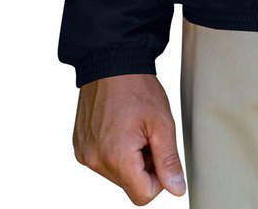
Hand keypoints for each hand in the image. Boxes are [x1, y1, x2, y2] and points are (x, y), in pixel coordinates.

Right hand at [73, 73, 186, 203]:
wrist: (111, 61)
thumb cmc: (137, 87)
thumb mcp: (162, 123)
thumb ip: (169, 161)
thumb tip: (177, 189)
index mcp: (117, 157)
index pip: (143, 195)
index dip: (159, 178)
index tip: (161, 153)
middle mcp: (95, 160)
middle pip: (130, 184)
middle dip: (144, 165)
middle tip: (148, 134)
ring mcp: (84, 154)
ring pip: (117, 174)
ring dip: (130, 158)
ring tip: (133, 128)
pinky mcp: (80, 146)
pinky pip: (102, 161)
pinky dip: (114, 150)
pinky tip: (120, 126)